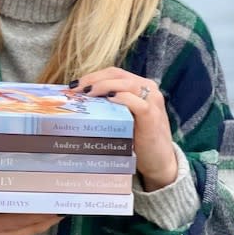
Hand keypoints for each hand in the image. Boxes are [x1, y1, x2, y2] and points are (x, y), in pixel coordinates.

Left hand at [70, 67, 176, 190]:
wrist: (159, 161)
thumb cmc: (138, 138)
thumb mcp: (124, 116)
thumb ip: (110, 105)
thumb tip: (79, 101)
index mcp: (141, 85)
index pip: (114, 73)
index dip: (93, 76)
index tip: (74, 85)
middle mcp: (149, 88)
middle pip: (117, 75)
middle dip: (93, 79)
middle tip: (75, 89)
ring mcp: (153, 101)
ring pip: (126, 84)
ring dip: (104, 86)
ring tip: (87, 93)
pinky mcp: (153, 116)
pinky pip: (137, 103)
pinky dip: (122, 98)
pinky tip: (109, 99)